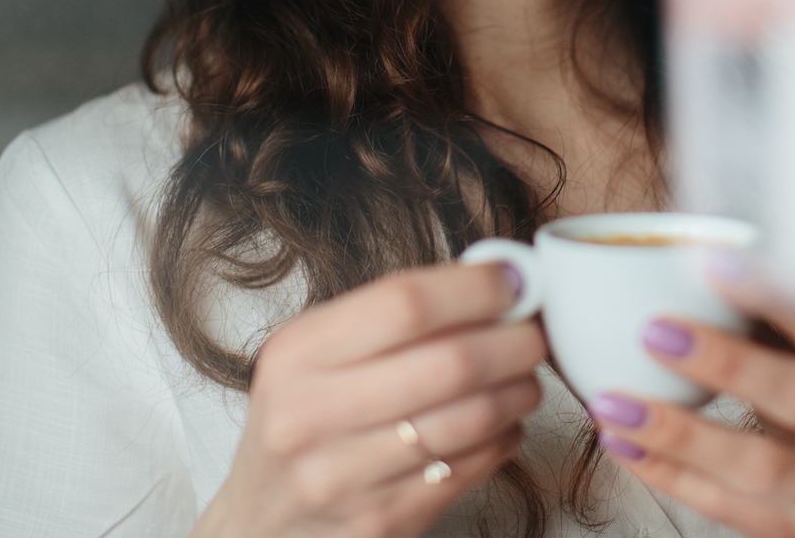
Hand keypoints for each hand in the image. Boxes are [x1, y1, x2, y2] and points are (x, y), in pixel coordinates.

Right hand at [193, 262, 545, 537]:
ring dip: (519, 392)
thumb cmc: (302, 422)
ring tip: (524, 378)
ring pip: (472, 419)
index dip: (475, 288)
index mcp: (298, 355)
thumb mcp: (314, 355)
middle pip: (452, 363)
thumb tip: (494, 281)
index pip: (406, 303)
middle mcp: (312, 416)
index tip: (513, 281)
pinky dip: (503, 438)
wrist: (261, 522)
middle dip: (515, 342)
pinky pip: (470, 468)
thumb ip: (391, 316)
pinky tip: (501, 424)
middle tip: (533, 333)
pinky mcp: (381, 523)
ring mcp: (345, 478)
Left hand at [584, 266, 794, 537]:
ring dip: (680, 432)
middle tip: (656, 330)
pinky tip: (625, 444)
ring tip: (615, 401)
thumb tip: (696, 255)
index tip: (714, 262)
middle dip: (729, 364)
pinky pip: (730, 511)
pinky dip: (670, 476)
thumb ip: (780, 317)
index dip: (778, 297)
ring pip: (761, 468)